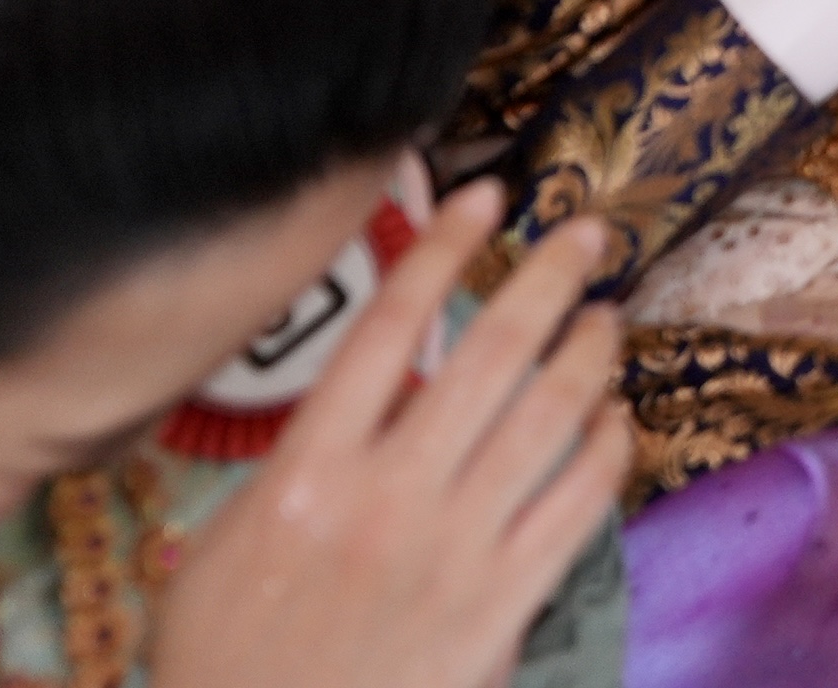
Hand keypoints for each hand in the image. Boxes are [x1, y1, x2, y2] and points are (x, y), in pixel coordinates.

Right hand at [151, 190, 628, 687]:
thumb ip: (292, 469)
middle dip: (548, 279)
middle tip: (589, 234)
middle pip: (489, 355)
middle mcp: (387, 500)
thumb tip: (353, 405)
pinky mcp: (503, 607)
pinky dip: (607, 449)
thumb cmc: (225, 663)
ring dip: (588, 353)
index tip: (483, 197)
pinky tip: (614, 417)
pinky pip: (577, 506)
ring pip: (549, 419)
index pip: (386, 328)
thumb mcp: (223, 550)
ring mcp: (454, 552)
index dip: (442, 248)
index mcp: (306, 475)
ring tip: (606, 315)